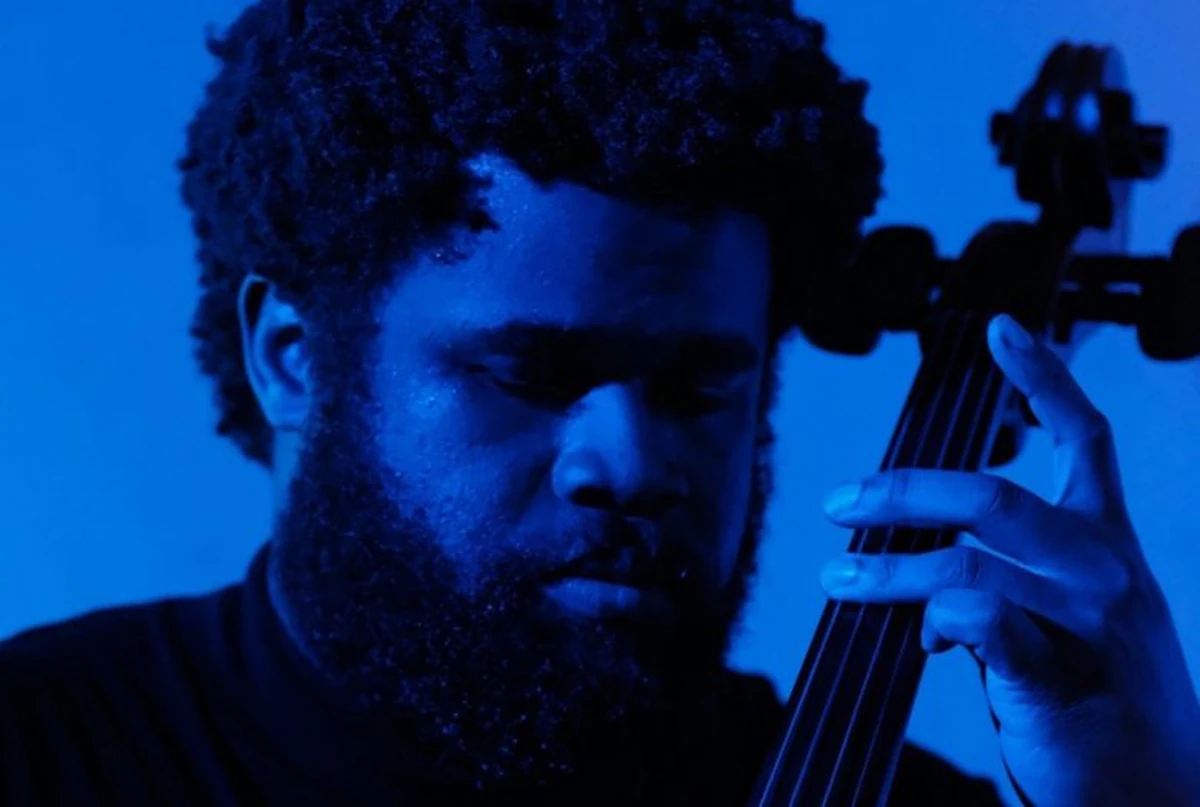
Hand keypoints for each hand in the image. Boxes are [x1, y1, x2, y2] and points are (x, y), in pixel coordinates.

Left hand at [818, 314, 1199, 806]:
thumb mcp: (1067, 621)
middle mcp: (1104, 570)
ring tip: (840, 579)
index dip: (1044, 377)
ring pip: (964, 562)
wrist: (1155, 802)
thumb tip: (922, 577)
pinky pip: (976, 620)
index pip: (1084, 439)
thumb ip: (1004, 579)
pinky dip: (933, 619)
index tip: (1002, 328)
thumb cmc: (1097, 700)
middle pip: (990, 496)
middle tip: (839, 504)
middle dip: (902, 491)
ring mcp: (1084, 623)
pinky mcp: (1051, 676)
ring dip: (889, 570)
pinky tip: (925, 641)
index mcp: (1109, 544)